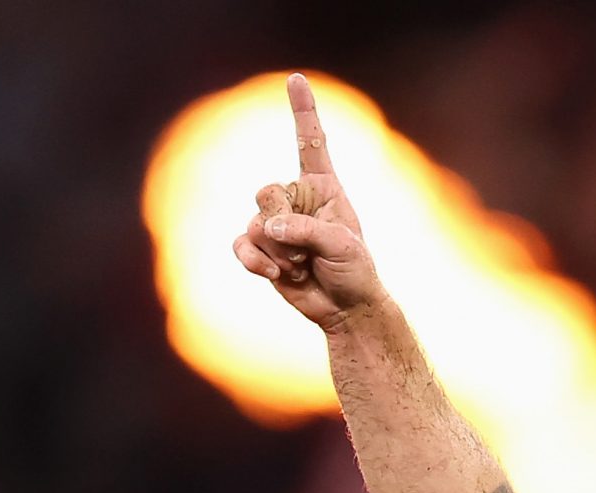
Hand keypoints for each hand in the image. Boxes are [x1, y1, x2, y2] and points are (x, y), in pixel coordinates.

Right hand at [231, 74, 383, 325]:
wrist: (346, 309)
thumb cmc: (355, 272)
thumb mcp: (343, 246)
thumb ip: (307, 231)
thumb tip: (268, 229)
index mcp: (323, 187)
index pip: (311, 142)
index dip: (303, 110)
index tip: (296, 79)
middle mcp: (297, 199)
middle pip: (266, 192)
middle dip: (284, 227)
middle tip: (309, 253)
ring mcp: (276, 223)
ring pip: (255, 224)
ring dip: (279, 253)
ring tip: (303, 267)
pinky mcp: (260, 248)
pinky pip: (241, 245)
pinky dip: (254, 261)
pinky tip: (275, 275)